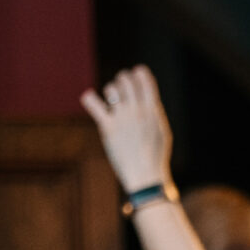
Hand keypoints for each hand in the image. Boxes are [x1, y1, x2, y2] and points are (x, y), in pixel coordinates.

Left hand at [80, 64, 172, 195]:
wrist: (145, 176)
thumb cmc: (155, 156)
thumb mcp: (161, 131)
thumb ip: (154, 111)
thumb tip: (146, 95)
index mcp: (153, 110)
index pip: (144, 78)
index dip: (138, 73)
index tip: (135, 75)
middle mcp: (138, 110)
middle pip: (125, 80)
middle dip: (122, 82)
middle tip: (120, 91)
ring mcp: (123, 118)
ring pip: (111, 89)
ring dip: (110, 92)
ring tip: (111, 102)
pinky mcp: (108, 127)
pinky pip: (93, 102)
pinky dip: (89, 99)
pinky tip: (89, 100)